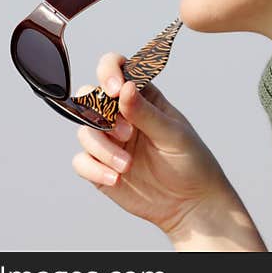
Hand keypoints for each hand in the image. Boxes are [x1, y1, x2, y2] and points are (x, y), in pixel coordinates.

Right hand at [71, 51, 234, 238]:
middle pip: (89, 96)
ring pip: (84, 130)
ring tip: (127, 165)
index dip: (109, 71)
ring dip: (102, 148)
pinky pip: (80, 160)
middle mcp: (121, 115)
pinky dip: (94, 168)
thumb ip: (146, 113)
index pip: (117, 68)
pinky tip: (116, 178)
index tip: (115, 89)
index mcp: (143, 97)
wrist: (190, 204)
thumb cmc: (191, 161)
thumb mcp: (173, 134)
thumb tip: (125, 88)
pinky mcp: (100, 166)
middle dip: (100, 114)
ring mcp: (109, 140)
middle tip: (126, 133)